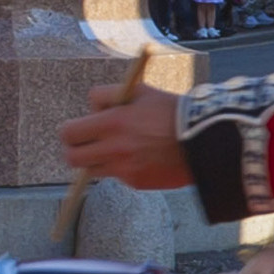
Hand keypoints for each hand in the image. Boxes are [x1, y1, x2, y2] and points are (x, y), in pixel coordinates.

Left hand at [57, 68, 189, 189]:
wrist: (204, 140)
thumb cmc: (171, 111)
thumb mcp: (139, 91)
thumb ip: (110, 97)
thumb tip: (92, 109)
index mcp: (112, 122)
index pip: (69, 131)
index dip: (72, 129)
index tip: (82, 127)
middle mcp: (114, 148)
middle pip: (71, 157)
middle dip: (74, 149)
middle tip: (84, 144)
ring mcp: (124, 168)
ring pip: (91, 170)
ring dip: (97, 161)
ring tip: (116, 150)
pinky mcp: (136, 182)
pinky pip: (117, 176)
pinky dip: (123, 168)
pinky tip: (142, 157)